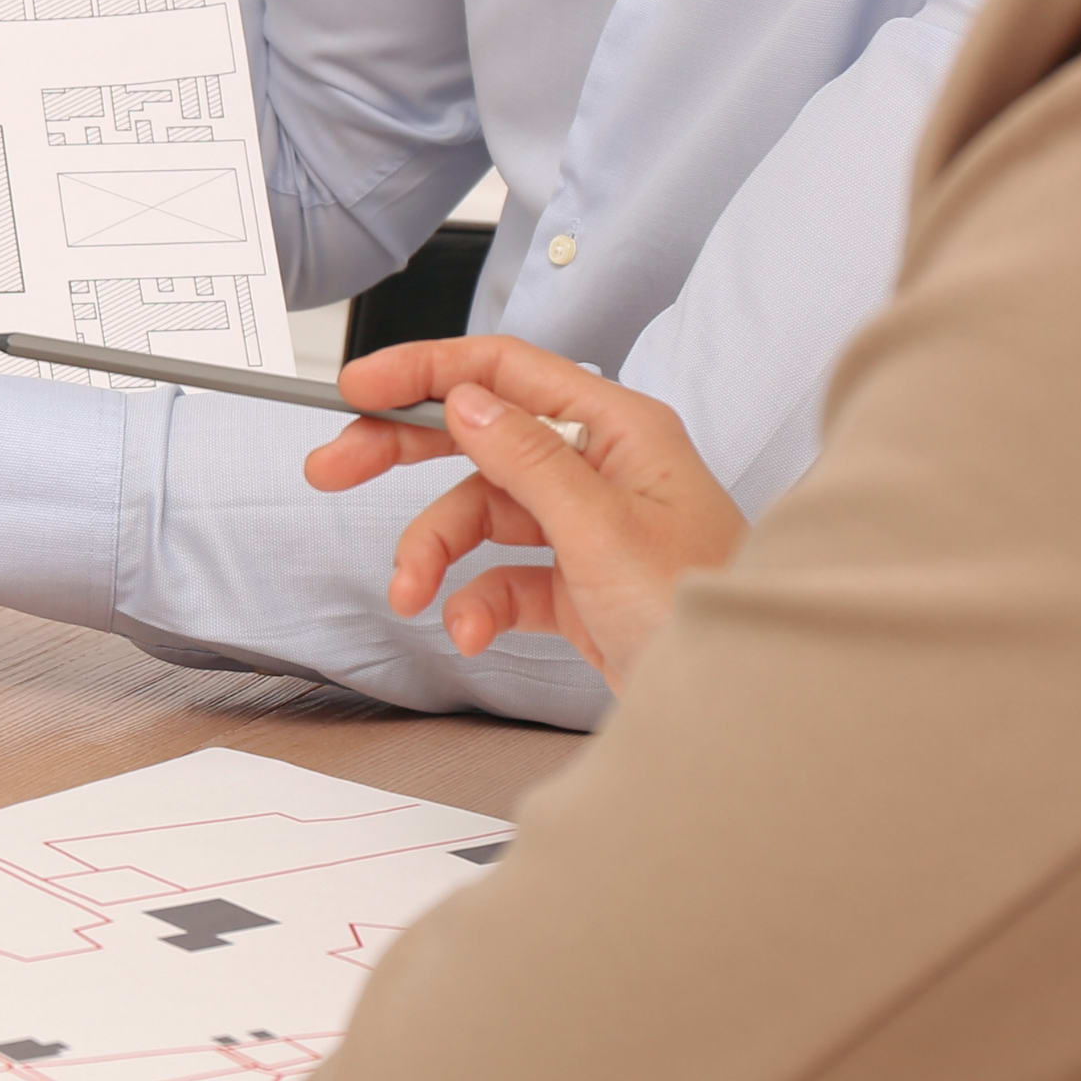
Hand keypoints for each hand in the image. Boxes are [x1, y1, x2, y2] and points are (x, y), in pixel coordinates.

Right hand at [305, 334, 745, 686]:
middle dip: (403, 455)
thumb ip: (529, 461)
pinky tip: (469, 629)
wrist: (745, 707)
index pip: (505, 373)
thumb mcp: (604, 529)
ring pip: (482, 517)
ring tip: (410, 593)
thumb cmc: (706, 609)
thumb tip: (467, 401)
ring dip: (436, 554)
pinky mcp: (577, 585)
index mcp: (618, 429)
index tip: (359, 387)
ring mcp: (586, 527)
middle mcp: (600, 468)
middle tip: (334, 466)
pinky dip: (476, 602)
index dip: (426, 372)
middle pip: (480, 439)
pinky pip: (503, 578)